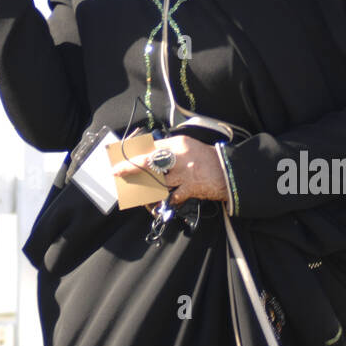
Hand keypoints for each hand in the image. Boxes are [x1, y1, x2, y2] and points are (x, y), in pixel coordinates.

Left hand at [111, 135, 228, 207]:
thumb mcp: (187, 145)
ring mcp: (184, 173)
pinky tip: (155, 201)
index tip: (122, 158)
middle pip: (148, 161)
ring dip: (144, 187)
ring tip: (133, 190)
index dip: (134, 153)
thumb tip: (148, 153)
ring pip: (156, 181)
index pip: (150, 146)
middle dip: (130, 167)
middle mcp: (179, 156)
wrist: (228, 170)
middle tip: (117, 172)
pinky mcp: (190, 188)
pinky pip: (171, 196)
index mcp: (177, 143)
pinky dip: (162, 200)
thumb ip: (169, 148)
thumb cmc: (206, 158)